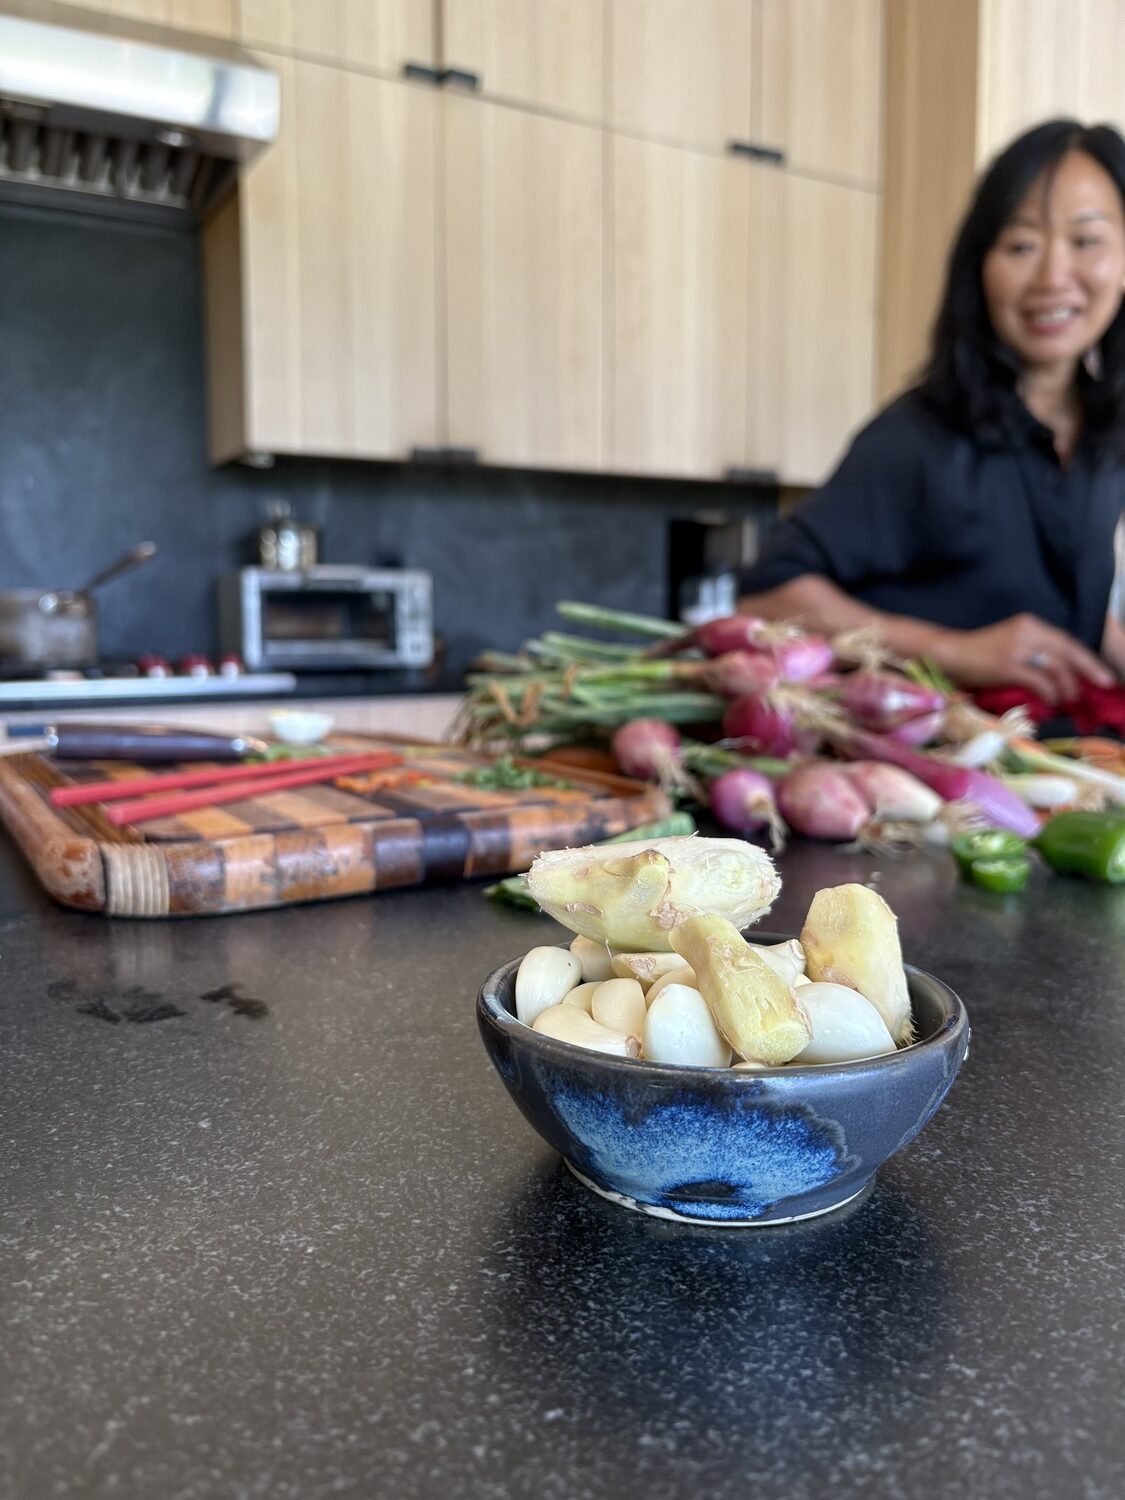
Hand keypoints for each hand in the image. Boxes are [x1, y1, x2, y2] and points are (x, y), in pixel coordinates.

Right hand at [934, 613, 1114, 703]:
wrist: (949, 654)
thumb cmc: (978, 654)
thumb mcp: (1011, 644)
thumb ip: (1034, 652)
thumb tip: (1061, 673)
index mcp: (1030, 624)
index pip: (1066, 640)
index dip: (1087, 658)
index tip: (1102, 673)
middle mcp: (1027, 631)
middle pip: (1068, 651)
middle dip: (1089, 669)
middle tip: (1105, 684)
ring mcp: (1017, 648)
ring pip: (1056, 667)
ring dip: (1067, 686)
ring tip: (1069, 699)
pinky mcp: (1007, 665)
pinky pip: (1039, 680)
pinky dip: (1050, 693)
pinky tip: (1051, 702)